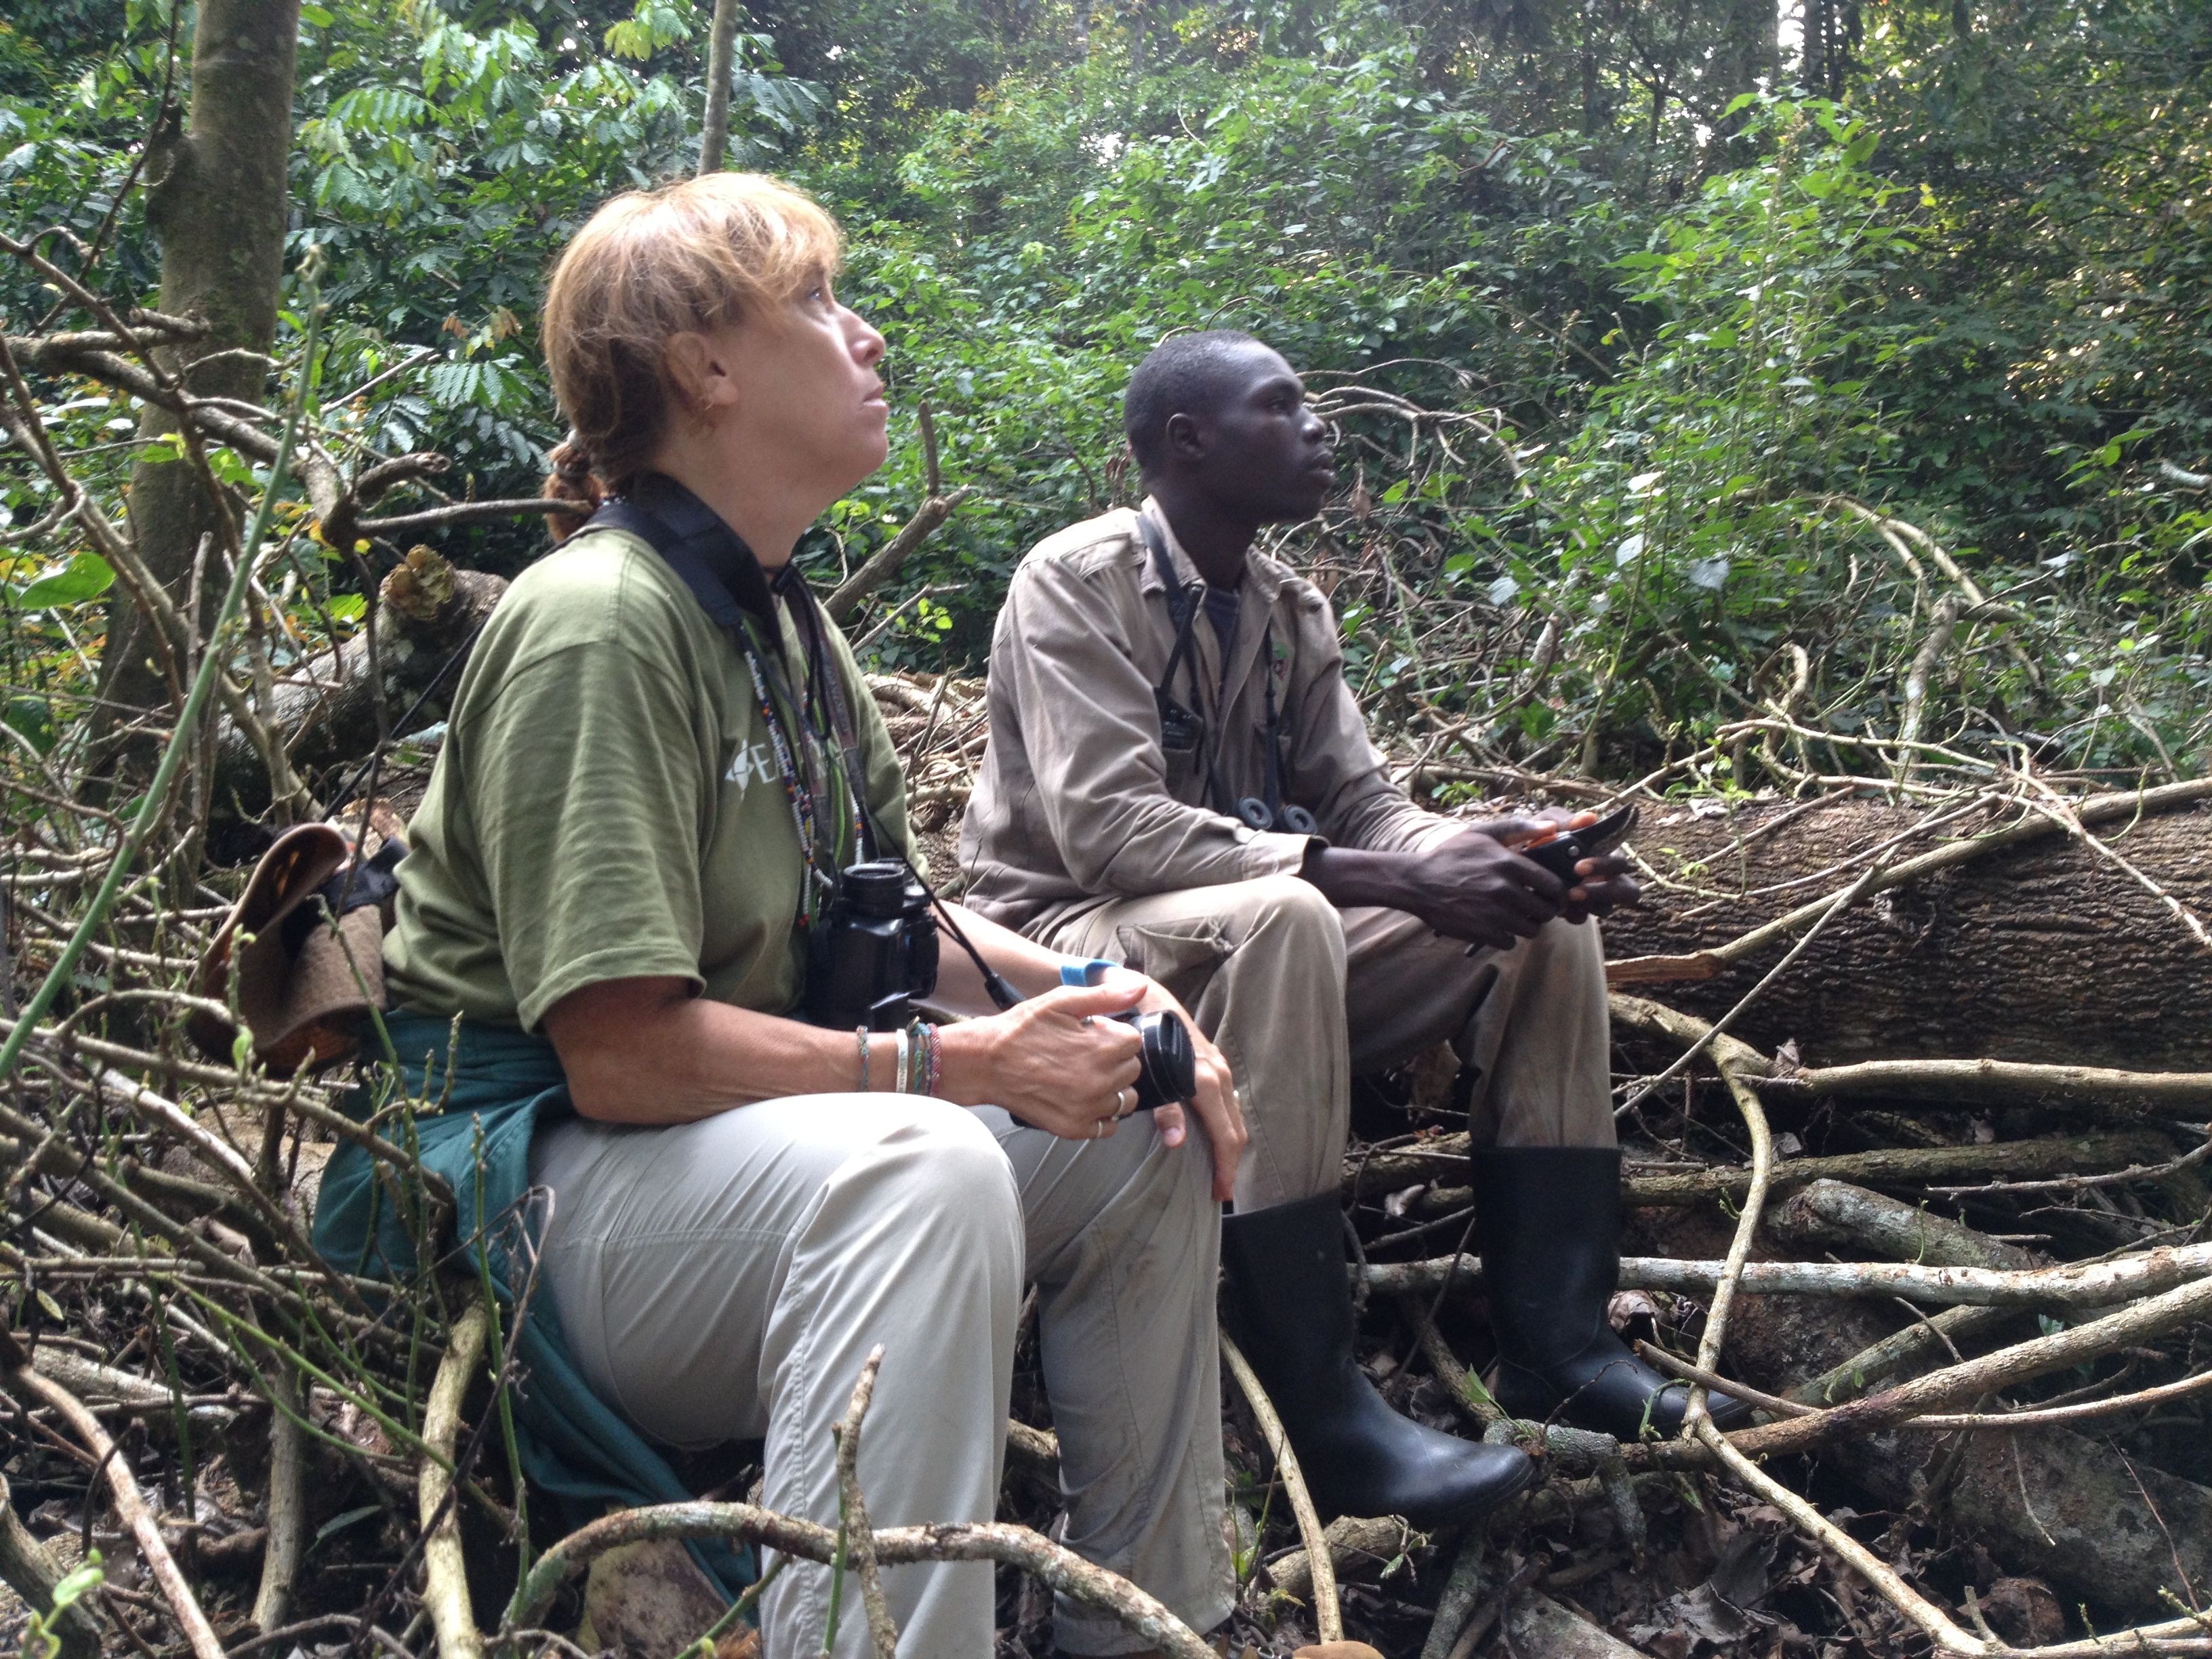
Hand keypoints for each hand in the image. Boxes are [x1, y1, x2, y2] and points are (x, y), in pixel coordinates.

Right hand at [936, 978, 1144, 1139]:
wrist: (985, 1062)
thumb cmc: (1021, 1029)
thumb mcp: (1062, 1001)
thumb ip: (1106, 996)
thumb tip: (1140, 988)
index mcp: (1102, 1048)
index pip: (1134, 1041)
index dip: (1113, 1034)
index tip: (1092, 1033)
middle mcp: (1100, 1082)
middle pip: (1132, 1070)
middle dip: (1115, 1059)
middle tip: (1085, 1053)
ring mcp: (1087, 1109)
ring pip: (1126, 1100)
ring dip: (1113, 1087)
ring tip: (1085, 1075)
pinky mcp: (1074, 1128)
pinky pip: (1108, 1127)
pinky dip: (1101, 1115)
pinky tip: (1082, 1098)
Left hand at [1102, 965, 1246, 1201]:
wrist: (1134, 988)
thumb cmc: (1135, 1023)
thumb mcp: (1143, 1061)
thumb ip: (1161, 1101)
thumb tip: (1177, 1141)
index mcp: (1203, 1073)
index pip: (1224, 1129)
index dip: (1224, 1163)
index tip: (1219, 1191)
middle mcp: (1216, 1070)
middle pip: (1234, 1126)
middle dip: (1230, 1162)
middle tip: (1220, 1193)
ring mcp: (1215, 1066)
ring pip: (1232, 1115)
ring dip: (1228, 1147)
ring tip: (1219, 1176)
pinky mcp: (1208, 1064)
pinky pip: (1224, 1102)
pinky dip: (1224, 1127)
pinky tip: (1215, 1144)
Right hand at [1401, 818, 1569, 949]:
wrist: (1416, 882)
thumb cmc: (1450, 855)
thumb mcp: (1481, 833)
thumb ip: (1518, 828)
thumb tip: (1551, 827)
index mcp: (1508, 863)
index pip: (1553, 886)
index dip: (1559, 893)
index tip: (1553, 895)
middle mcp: (1504, 889)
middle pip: (1546, 911)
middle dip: (1545, 911)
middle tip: (1535, 908)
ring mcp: (1493, 913)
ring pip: (1531, 930)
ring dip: (1527, 925)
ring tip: (1516, 917)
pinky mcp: (1481, 932)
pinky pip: (1510, 942)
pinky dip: (1507, 937)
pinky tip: (1497, 926)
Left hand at [1520, 809, 1642, 922]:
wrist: (1513, 860)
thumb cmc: (1538, 836)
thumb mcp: (1546, 823)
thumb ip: (1564, 818)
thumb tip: (1590, 818)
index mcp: (1604, 854)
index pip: (1622, 864)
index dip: (1606, 867)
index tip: (1578, 867)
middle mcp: (1606, 877)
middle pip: (1627, 891)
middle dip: (1603, 892)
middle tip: (1573, 891)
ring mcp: (1595, 897)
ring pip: (1607, 909)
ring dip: (1587, 905)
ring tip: (1563, 899)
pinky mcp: (1578, 911)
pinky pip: (1583, 919)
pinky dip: (1571, 914)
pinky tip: (1556, 907)